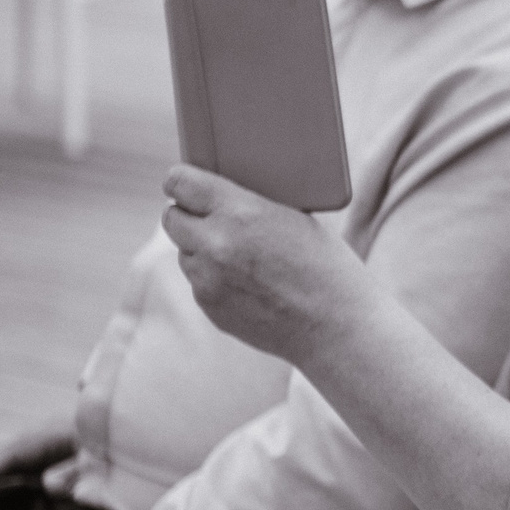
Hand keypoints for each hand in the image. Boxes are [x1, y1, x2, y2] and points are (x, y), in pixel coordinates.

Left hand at [160, 165, 376, 366]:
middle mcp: (216, 244)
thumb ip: (252, 206)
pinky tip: (249, 285)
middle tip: (208, 218)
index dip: (180, 181)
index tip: (181, 182)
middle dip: (188, 215)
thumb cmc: (328, 269)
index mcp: (241, 212)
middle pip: (172, 218)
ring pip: (184, 253)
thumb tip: (224, 198)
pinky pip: (199, 283)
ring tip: (240, 257)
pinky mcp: (209, 307)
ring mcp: (208, 279)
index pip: (180, 183)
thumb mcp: (295, 219)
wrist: (337, 328)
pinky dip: (215, 280)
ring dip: (201, 250)